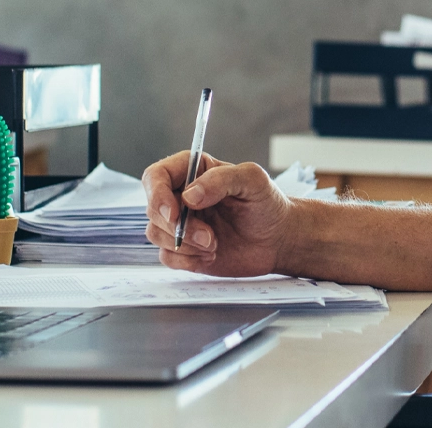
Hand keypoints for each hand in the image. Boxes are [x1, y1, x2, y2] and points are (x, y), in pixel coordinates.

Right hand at [142, 151, 295, 276]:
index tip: (173, 213)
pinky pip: (166, 257)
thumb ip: (221, 179)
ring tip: (214, 244)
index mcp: (192, 171)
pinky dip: (186, 260)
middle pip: (153, 209)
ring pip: (156, 234)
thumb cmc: (267, 204)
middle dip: (177, 227)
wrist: (278, 239)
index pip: (155, 177)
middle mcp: (181, 196)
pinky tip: (211, 255)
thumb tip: (189, 196)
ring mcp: (181, 224)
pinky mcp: (184, 249)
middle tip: (208, 236)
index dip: (157, 195)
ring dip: (184, 244)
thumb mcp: (252, 181)